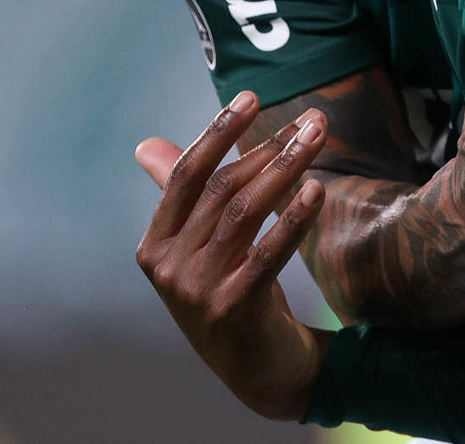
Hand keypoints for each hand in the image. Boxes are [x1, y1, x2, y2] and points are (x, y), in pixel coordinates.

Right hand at [135, 91, 331, 419]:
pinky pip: (268, 252)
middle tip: (311, 119)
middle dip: (269, 146)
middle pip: (223, 189)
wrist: (258, 368)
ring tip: (317, 139)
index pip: (187, 175)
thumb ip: (180, 193)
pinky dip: (294, 217)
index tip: (251, 96)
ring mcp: (198, 292)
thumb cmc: (230, 290)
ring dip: (286, 169)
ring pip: (246, 213)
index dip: (218, 131)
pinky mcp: (232, 311)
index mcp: (156, 244)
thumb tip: (147, 145)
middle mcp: (170, 268)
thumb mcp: (201, 243)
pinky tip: (318, 188)